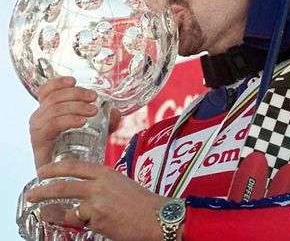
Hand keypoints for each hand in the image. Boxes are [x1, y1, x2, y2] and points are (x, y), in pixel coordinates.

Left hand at [26, 159, 170, 240]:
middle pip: (63, 186)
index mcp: (106, 173)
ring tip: (59, 215)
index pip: (74, 166)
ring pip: (69, 209)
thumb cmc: (142, 202)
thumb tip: (85, 188)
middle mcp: (99, 185)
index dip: (55, 168)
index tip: (43, 171)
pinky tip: (98, 223)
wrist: (156, 216)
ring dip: (64, 214)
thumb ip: (103, 182)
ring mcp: (97, 203)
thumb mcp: (122, 183)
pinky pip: (82, 222)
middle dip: (43, 190)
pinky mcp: (98, 220)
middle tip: (32, 194)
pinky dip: (85, 224)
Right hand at [30, 77, 120, 168]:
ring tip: (93, 111)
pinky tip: (82, 121)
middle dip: (75, 94)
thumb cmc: (81, 153)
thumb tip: (115, 110)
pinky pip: (53, 125)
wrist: (68, 179)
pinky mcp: (39, 142)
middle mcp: (39, 118)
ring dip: (75, 107)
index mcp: (48, 112)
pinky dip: (68, 120)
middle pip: (53, 98)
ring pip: (54, 109)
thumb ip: (107, 121)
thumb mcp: (98, 132)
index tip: (74, 81)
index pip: (46, 91)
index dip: (58, 83)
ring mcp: (38, 130)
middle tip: (94, 97)